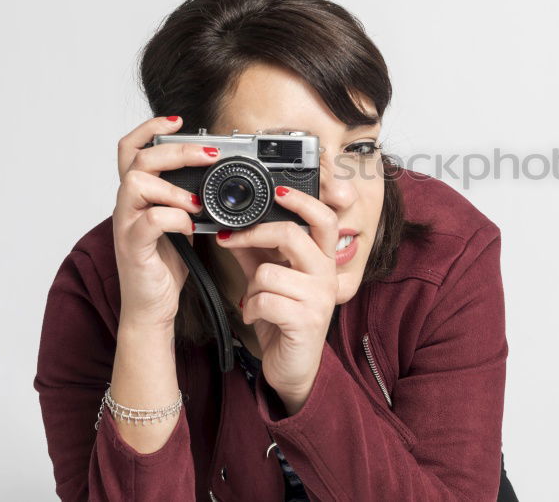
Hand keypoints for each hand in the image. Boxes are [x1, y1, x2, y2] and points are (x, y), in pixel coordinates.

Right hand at [112, 115, 220, 329]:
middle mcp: (127, 205)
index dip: (150, 129)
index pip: (131, 149)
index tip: (177, 121)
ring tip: (197, 204)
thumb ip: (189, 199)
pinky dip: (175, 218)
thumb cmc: (165, 264)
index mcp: (138, 195)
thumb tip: (216, 180)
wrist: (152, 305)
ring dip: (174, 188)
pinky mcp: (133, 246)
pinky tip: (190, 229)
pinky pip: (150, 219)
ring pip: (137, 183)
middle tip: (209, 156)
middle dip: (178, 151)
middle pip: (140, 159)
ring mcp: (126, 224)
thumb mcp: (181, 223)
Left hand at [215, 186, 339, 409]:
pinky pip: (264, 300)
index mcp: (323, 260)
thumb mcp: (270, 281)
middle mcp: (327, 274)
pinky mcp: (306, 321)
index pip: (323, 219)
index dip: (301, 200)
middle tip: (231, 238)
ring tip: (255, 300)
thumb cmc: (285, 321)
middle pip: (293, 235)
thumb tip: (234, 225)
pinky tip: (256, 316)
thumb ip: (257, 252)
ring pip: (269, 272)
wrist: (294, 368)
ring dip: (251, 287)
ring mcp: (319, 298)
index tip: (276, 190)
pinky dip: (251, 309)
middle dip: (255, 233)